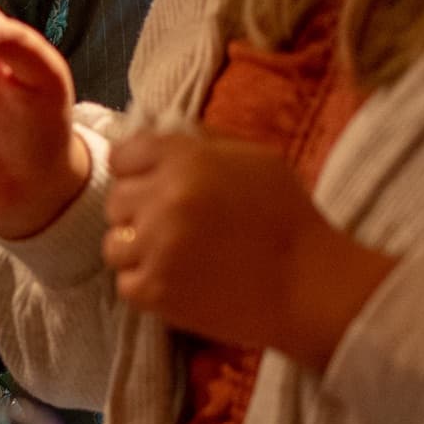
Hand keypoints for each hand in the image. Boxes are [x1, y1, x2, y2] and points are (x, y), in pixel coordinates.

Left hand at [103, 129, 395, 371]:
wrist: (310, 286)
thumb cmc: (288, 217)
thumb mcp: (254, 158)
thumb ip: (201, 142)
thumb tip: (156, 132)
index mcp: (186, 160)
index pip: (122, 156)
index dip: (135, 169)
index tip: (152, 183)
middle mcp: (163, 200)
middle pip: (115, 200)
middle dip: (138, 209)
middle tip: (172, 222)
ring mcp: (156, 248)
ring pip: (114, 243)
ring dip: (138, 248)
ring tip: (174, 253)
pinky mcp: (156, 291)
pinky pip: (125, 282)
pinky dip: (146, 282)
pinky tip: (177, 278)